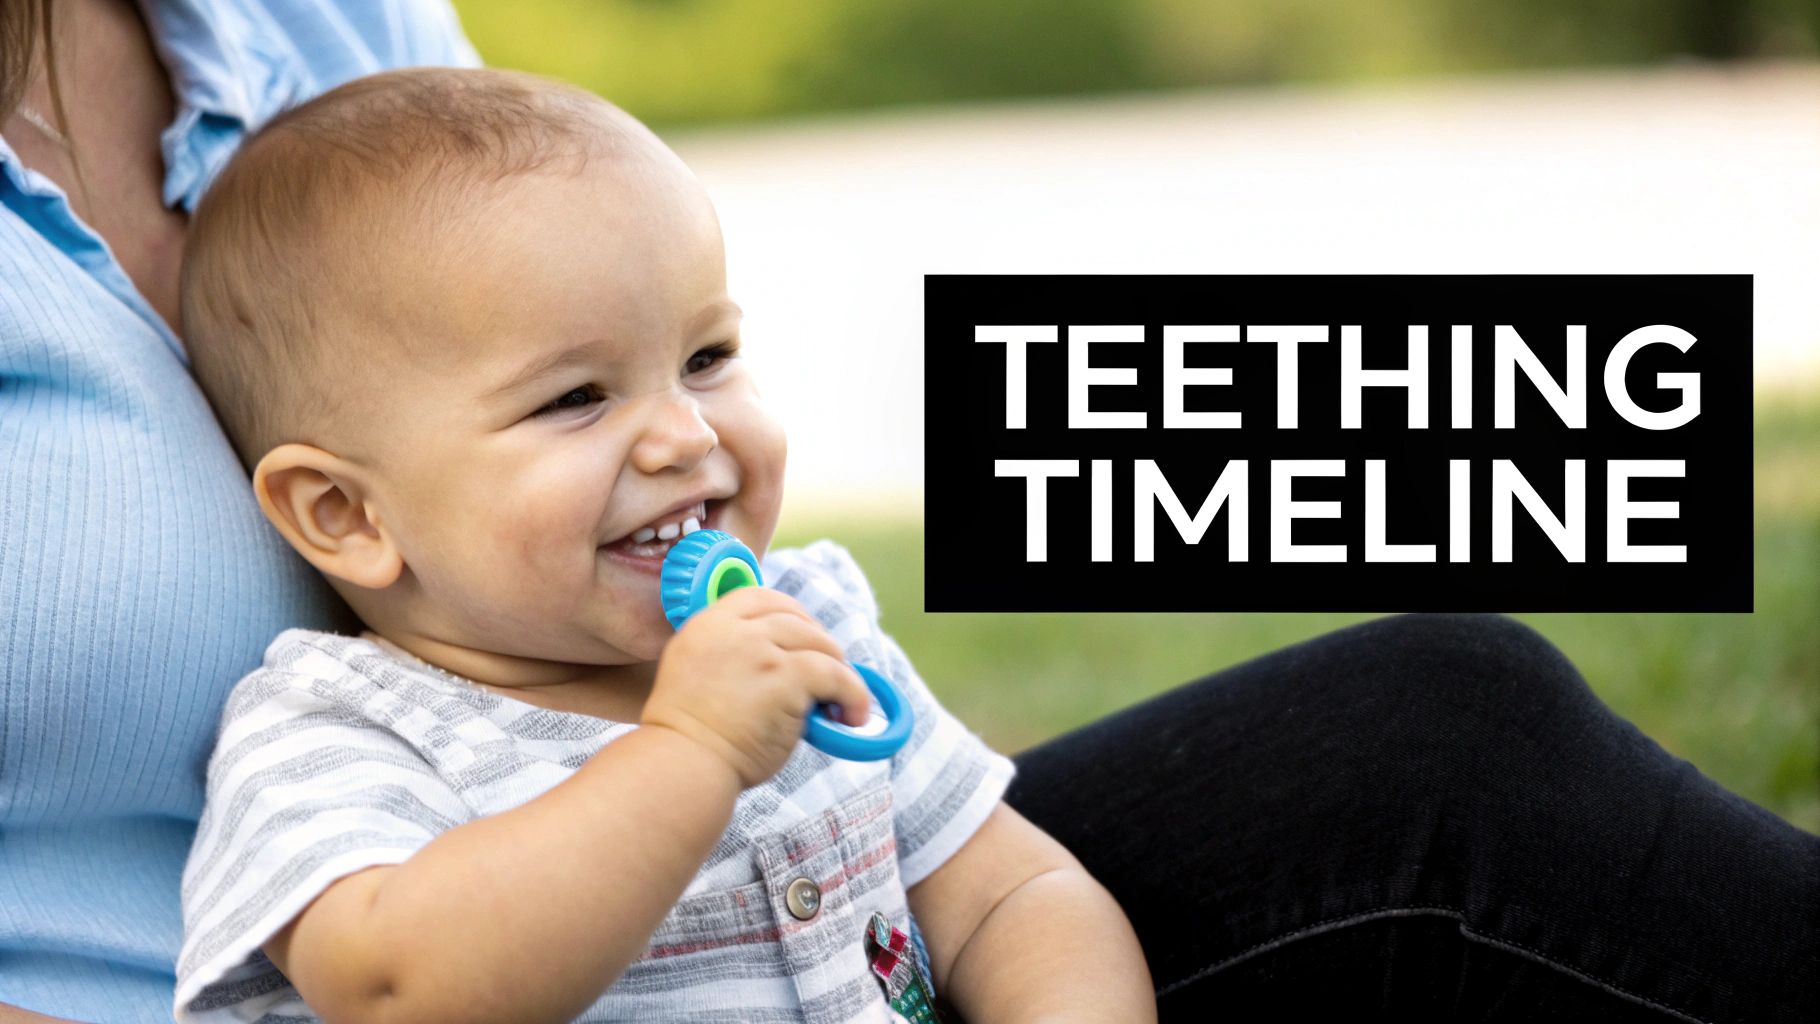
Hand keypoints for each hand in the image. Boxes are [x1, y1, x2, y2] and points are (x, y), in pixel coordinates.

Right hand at [641, 586, 872, 788]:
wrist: (683, 765)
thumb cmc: (688, 738)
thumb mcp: (694, 674)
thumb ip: (728, 656)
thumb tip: (778, 660)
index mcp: (706, 625)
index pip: (758, 597)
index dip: (789, 614)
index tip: (803, 637)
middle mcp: (733, 629)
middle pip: (793, 616)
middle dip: (817, 640)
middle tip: (828, 670)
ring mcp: (760, 650)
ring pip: (819, 643)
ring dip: (838, 669)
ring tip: (841, 700)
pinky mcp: (785, 675)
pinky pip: (836, 675)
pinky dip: (853, 694)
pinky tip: (852, 715)